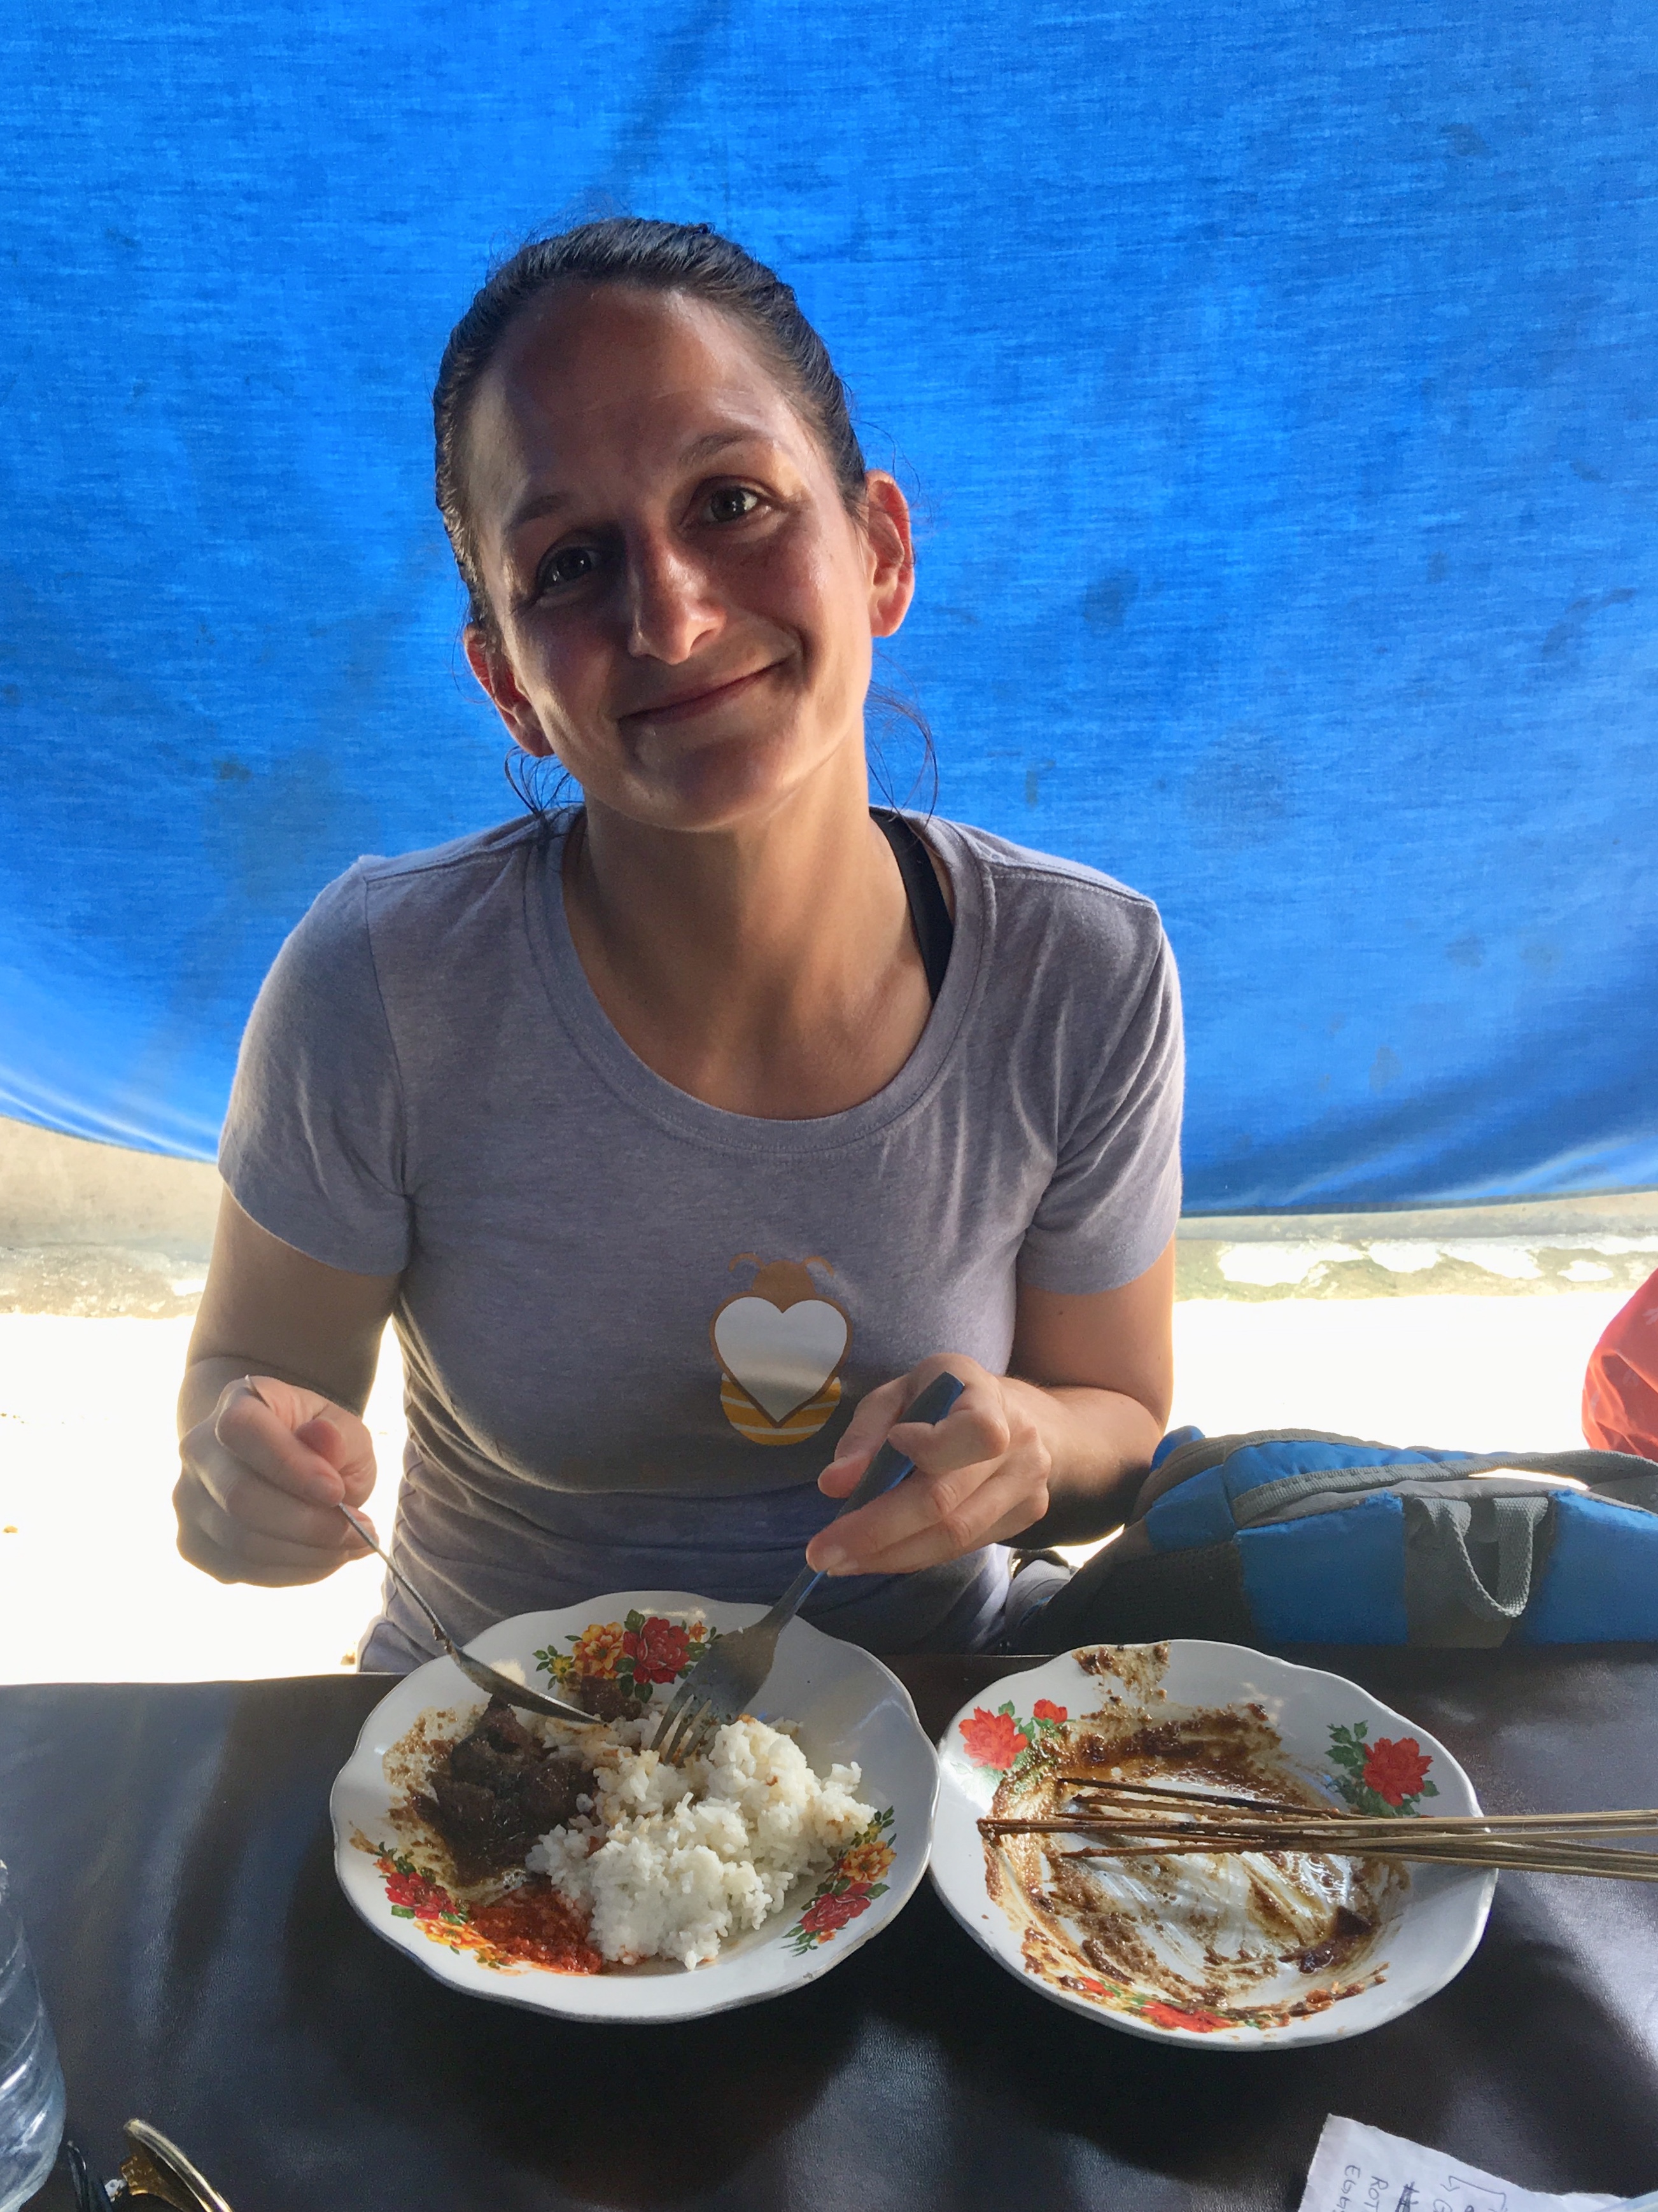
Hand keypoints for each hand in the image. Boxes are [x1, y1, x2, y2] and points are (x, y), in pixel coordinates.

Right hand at [175, 1373, 378, 1586]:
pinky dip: (294, 1570)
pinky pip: (243, 1570)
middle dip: (307, 1522)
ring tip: (351, 1545)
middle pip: (238, 1497)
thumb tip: (323, 1438)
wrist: (282, 1465)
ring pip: (241, 1542)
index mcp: (238, 1403)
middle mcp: (200, 1450)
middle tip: (358, 1530)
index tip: (336, 1491)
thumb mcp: (345, 1431)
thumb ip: (340, 1436)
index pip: (243, 1430)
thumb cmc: (319, 1446)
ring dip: (307, 1553)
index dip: (289, 1465)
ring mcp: (189, 1500)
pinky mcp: (194, 1544)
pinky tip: (325, 1557)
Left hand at [806, 1355, 1051, 1576]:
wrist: (1020, 1417)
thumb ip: (866, 1434)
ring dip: (889, 1555)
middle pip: (945, 1500)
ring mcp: (1027, 1483)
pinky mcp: (1026, 1516)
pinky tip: (877, 1557)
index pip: (975, 1432)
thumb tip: (834, 1484)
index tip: (889, 1447)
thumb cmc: (945, 1400)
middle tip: (822, 1553)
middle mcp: (1018, 1440)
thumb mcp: (900, 1395)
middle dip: (876, 1531)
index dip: (929, 1448)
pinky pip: (962, 1548)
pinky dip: (913, 1556)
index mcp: (986, 1394)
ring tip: (840, 1562)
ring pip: (954, 1536)